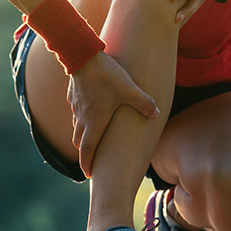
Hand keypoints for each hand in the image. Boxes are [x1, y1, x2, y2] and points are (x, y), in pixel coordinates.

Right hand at [68, 53, 159, 176]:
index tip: (89, 174)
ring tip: (90, 141)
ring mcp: (76, 106)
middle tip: (91, 161)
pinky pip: (76, 112)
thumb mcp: (130, 90)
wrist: (82, 55)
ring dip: (83, 136)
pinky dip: (81, 119)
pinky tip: (89, 114)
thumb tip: (157, 114)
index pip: (88, 149)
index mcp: (95, 121)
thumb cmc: (106, 75)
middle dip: (85, 153)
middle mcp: (83, 117)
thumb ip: (144, 103)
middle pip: (80, 141)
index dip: (88, 163)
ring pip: (77, 127)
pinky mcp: (74, 95)